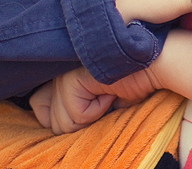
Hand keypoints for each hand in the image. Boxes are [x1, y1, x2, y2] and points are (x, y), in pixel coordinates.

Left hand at [29, 67, 156, 134]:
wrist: (153, 65)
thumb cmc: (133, 82)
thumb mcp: (100, 101)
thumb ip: (77, 108)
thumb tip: (62, 127)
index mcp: (61, 75)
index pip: (38, 104)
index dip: (61, 117)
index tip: (88, 109)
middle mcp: (57, 72)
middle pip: (49, 121)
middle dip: (77, 122)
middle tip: (101, 103)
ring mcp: (62, 76)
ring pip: (61, 124)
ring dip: (89, 118)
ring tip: (106, 95)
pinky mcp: (71, 80)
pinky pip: (76, 116)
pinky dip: (97, 111)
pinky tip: (109, 92)